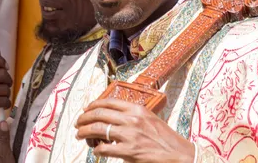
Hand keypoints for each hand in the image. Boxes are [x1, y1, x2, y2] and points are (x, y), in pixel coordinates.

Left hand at [75, 99, 194, 162]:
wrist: (179, 155)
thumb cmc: (165, 139)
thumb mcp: (150, 120)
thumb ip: (133, 116)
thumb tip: (114, 118)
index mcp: (137, 109)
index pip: (108, 102)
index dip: (93, 105)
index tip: (87, 109)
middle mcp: (132, 119)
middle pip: (99, 113)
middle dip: (84, 118)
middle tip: (78, 123)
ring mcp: (129, 135)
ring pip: (98, 129)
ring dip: (84, 132)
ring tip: (79, 135)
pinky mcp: (129, 152)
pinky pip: (105, 149)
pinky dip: (97, 150)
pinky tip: (97, 151)